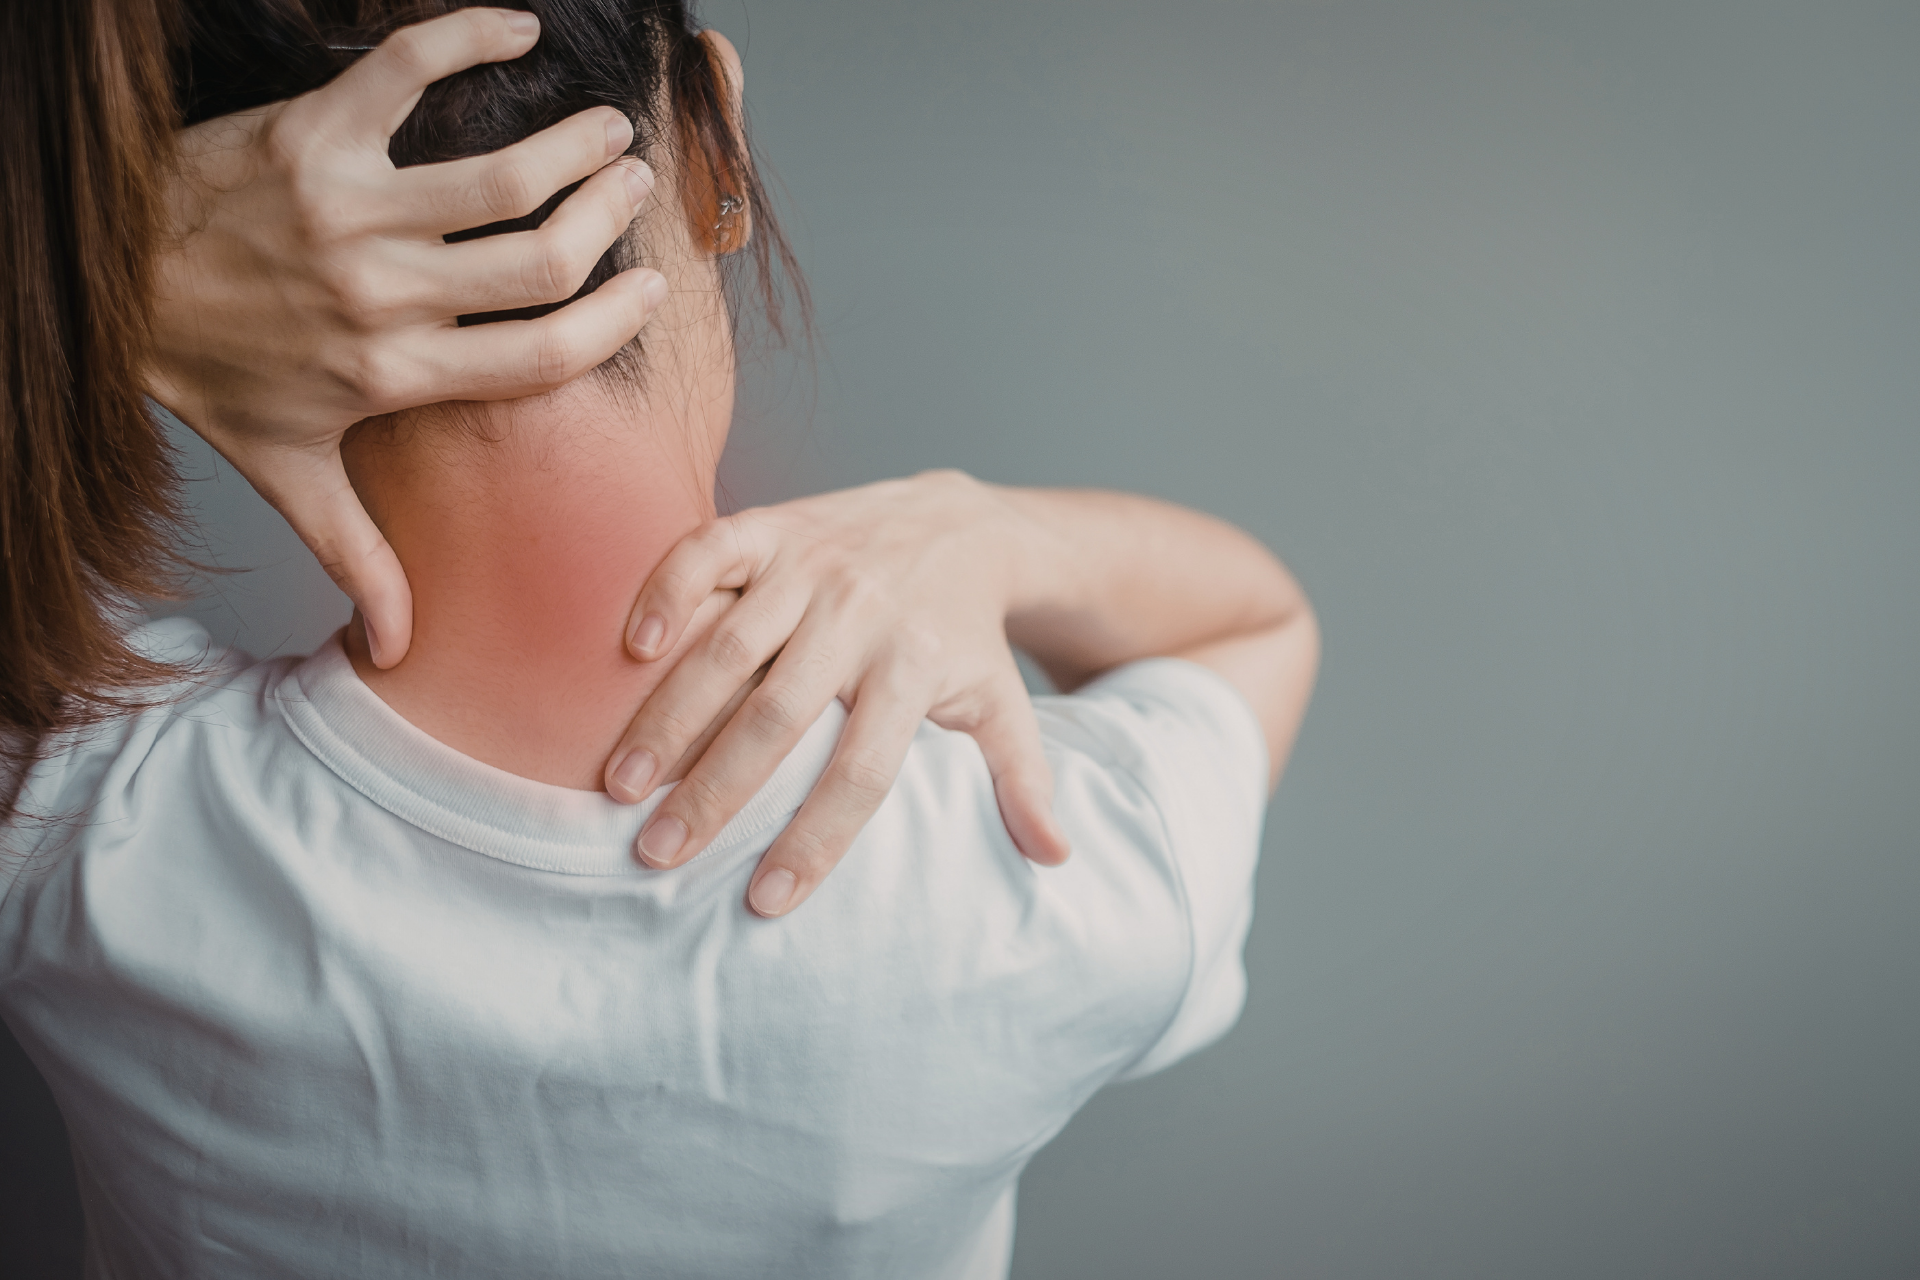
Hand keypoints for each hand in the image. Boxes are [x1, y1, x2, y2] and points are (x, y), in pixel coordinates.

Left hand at [147, 8, 668, 667]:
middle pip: (540, 257)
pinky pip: (408, 71)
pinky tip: (521, 29)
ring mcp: (347, 209)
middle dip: (608, 220)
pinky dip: (470, 36)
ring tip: (609, 132)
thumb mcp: (288, 470)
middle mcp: (382, 293)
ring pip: (499, 173)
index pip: (541, 354)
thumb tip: (405, 648)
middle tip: (635, 190)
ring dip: (573, 145)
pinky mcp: (310, 134)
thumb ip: (360, 553)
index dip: (611, 322)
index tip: (647, 292)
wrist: (106, 283)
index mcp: (393, 372)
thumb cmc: (208, 372)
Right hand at [605, 471, 1071, 916]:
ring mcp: (811, 565)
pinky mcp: (773, 525)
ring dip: (670, 714)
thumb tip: (1055, 858)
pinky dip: (665, 591)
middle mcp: (860, 615)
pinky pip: (708, 550)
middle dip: (715, 790)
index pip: (862, 771)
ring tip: (620, 785)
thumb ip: (1023, 778)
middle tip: (657, 854)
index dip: (815, 840)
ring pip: (729, 643)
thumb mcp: (1004, 703)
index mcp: (916, 668)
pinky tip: (629, 651)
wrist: (962, 521)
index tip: (765, 902)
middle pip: (780, 715)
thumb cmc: (966, 635)